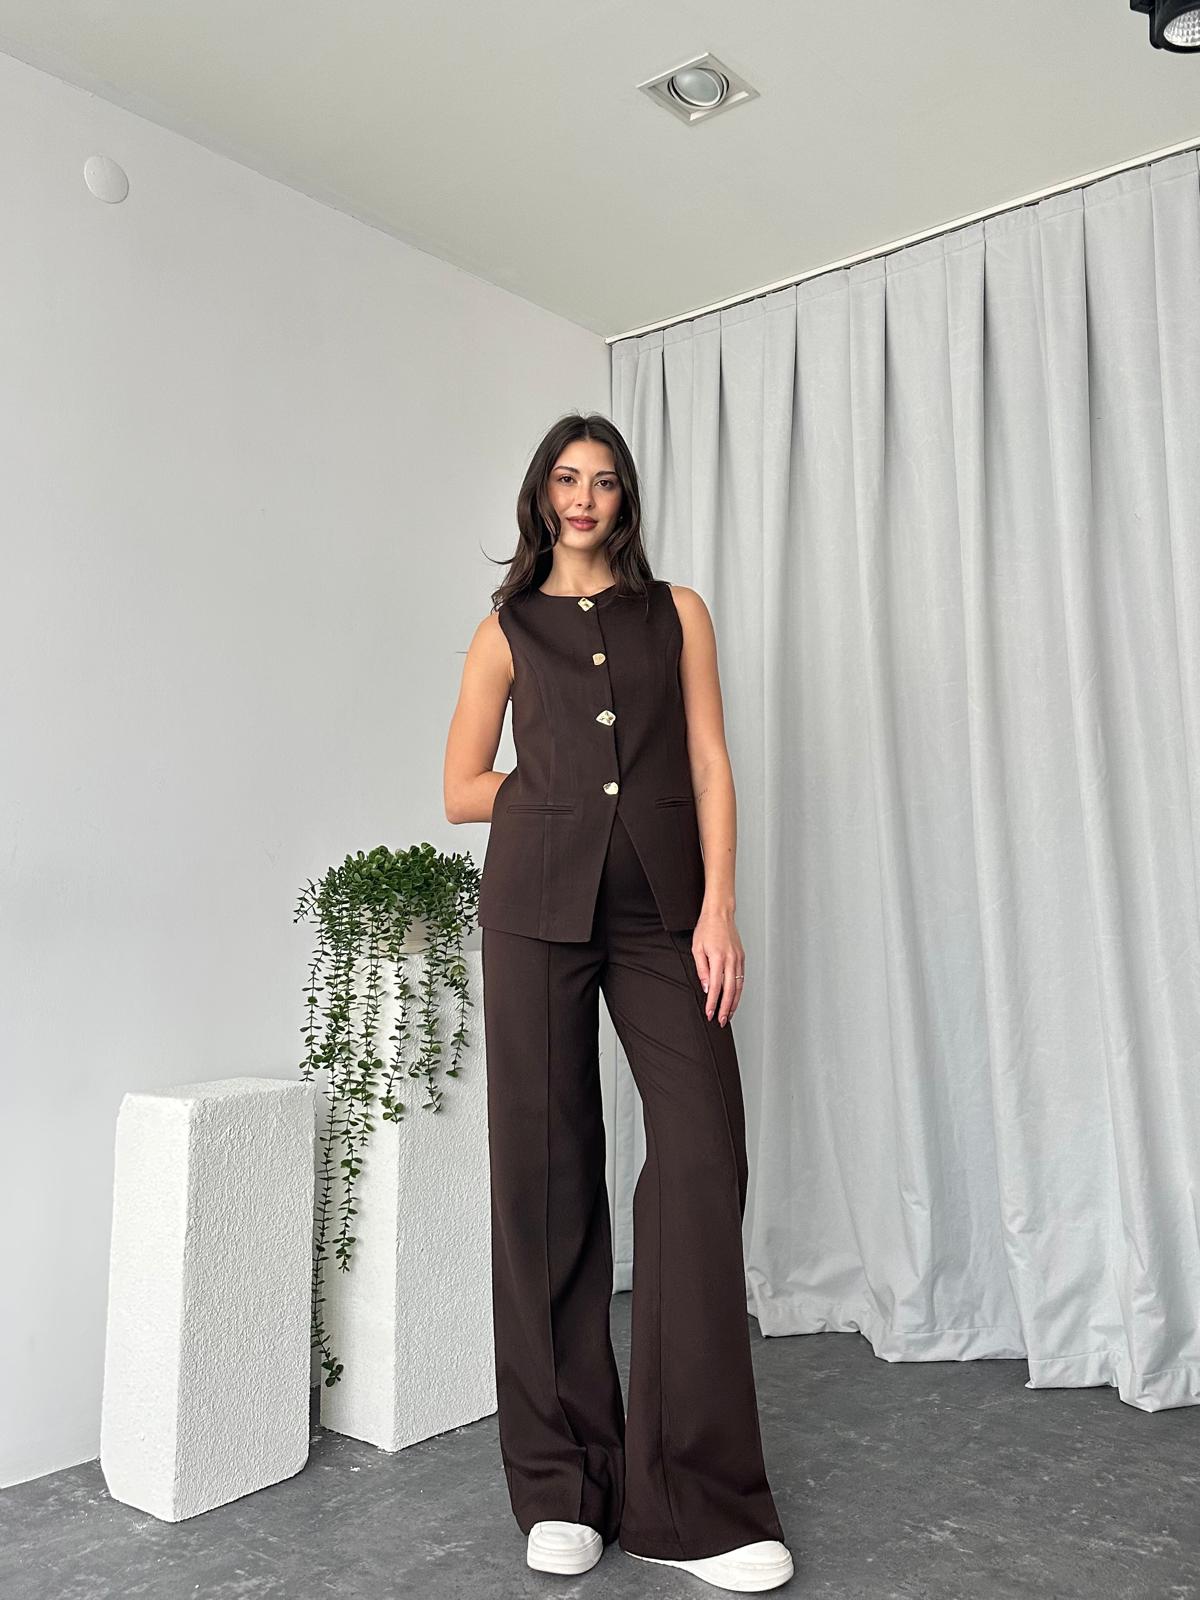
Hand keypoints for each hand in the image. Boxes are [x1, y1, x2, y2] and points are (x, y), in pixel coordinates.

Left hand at [691, 907, 745, 1025]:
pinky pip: (741, 978)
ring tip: (729, 1015)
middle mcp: (731, 959)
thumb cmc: (706, 928)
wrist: (720, 914)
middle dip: (726, 1008)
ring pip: (739, 986)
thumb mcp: (697, 948)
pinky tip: (734, 999)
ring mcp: (738, 959)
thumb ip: (702, 969)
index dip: (713, 1002)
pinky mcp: (741, 958)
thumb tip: (707, 987)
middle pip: (730, 990)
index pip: (716, 986)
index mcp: (718, 957)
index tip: (710, 1013)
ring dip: (734, 1003)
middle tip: (722, 1021)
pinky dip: (738, 991)